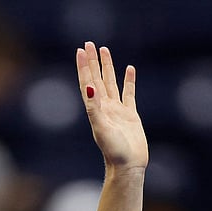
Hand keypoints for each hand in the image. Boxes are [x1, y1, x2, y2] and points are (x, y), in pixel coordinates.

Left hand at [77, 42, 147, 169]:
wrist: (128, 166)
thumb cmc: (113, 151)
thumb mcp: (101, 128)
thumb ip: (94, 107)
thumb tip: (90, 87)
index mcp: (96, 109)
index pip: (87, 83)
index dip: (84, 67)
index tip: (81, 51)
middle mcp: (104, 107)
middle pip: (97, 78)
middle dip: (93, 62)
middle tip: (90, 44)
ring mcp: (117, 110)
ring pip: (111, 83)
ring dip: (107, 67)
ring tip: (104, 50)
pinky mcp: (131, 115)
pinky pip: (129, 93)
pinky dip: (129, 81)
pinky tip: (129, 69)